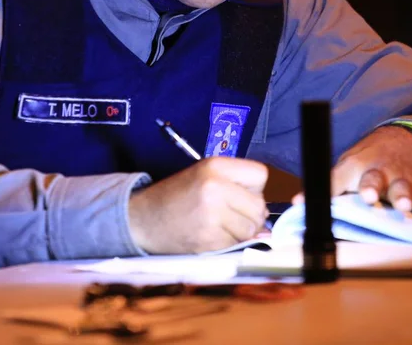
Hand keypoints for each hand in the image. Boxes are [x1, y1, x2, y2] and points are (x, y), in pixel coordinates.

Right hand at [128, 157, 268, 253]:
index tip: (240, 193)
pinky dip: (227, 244)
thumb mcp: (204, 175)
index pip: (260, 175)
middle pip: (259, 206)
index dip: (254, 187)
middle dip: (250, 215)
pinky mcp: (208, 239)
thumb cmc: (176, 196)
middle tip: (228, 214)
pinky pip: (236, 245)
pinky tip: (209, 235)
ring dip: (240, 232)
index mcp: (214, 166)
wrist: (142, 219)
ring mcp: (211, 215)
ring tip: (218, 225)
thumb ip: (236, 187)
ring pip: (251, 229)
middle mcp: (215, 187)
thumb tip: (268, 220)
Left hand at [293, 125, 411, 214]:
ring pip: (403, 187)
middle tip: (368, 196)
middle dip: (371, 188)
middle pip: (374, 180)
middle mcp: (378, 172)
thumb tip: (298, 203)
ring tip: (406, 203)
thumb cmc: (366, 162)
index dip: (327, 189)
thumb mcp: (344, 168)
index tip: (312, 201)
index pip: (337, 179)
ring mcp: (400, 178)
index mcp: (354, 167)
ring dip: (404, 195)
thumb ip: (327, 187)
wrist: (399, 140)